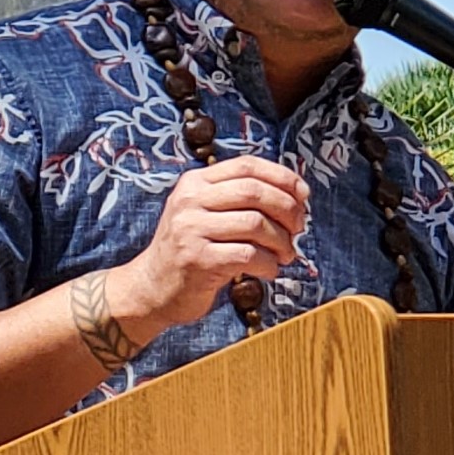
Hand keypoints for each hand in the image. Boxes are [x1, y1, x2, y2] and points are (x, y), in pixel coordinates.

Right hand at [102, 157, 309, 352]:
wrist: (151, 288)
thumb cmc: (188, 251)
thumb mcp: (203, 213)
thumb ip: (236, 198)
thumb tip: (293, 194)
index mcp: (194, 183)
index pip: (247, 166)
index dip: (282, 177)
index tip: (302, 195)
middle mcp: (190, 202)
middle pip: (254, 192)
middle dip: (287, 209)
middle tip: (298, 228)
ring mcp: (191, 230)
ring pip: (255, 224)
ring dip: (281, 241)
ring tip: (286, 254)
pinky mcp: (198, 260)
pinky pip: (248, 255)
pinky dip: (268, 264)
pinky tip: (269, 270)